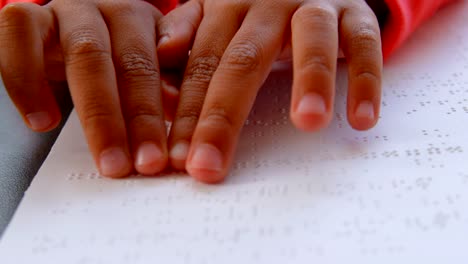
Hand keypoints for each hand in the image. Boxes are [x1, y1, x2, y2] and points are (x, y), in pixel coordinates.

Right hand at [0, 0, 169, 176]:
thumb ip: (166, 76)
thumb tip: (177, 103)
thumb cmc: (111, 47)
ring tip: (106, 158)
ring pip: (85, 57)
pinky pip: (19, 40)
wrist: (67, 25)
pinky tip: (43, 122)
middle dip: (136, 121)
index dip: (157, 115)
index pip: (155, 68)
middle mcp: (108, 10)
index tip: (161, 158)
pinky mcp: (27, 18)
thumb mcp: (146, 58)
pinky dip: (28, 82)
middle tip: (141, 164)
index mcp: (141, 19)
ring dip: (98, 115)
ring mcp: (67, 12)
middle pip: (128, 63)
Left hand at [158, 0, 382, 182]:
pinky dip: (367, 79)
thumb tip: (160, 58)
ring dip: (310, 80)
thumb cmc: (258, 9)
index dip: (188, 113)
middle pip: (243, 60)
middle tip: (210, 165)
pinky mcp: (356, 14)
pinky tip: (362, 119)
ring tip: (307, 123)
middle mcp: (268, 5)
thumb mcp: (219, 15)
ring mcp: (315, 7)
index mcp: (226, 8)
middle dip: (223, 117)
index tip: (179, 159)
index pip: (202, 64)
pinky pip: (366, 43)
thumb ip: (189, 34)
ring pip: (311, 40)